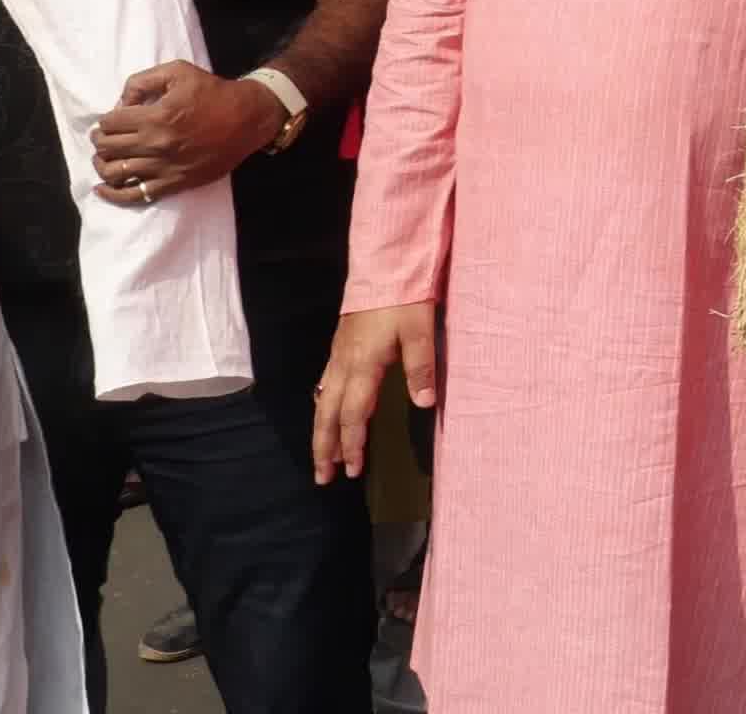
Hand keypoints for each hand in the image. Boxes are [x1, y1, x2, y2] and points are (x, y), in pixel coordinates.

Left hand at [92, 62, 283, 202]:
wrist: (249, 118)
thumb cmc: (213, 92)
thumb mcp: (178, 71)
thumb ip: (142, 81)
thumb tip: (120, 103)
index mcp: (156, 116)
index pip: (110, 122)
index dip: (106, 120)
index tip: (112, 119)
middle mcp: (157, 144)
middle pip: (108, 147)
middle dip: (100, 140)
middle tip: (104, 137)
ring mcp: (165, 167)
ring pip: (115, 172)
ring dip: (102, 164)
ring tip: (105, 157)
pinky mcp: (175, 182)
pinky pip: (135, 195)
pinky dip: (112, 194)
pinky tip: (102, 188)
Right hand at [313, 302, 437, 482]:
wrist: (385, 268)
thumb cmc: (405, 299)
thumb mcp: (421, 331)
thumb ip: (421, 368)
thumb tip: (423, 405)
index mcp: (363, 365)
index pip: (353, 415)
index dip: (352, 444)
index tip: (353, 470)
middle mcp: (344, 365)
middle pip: (327, 415)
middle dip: (324, 448)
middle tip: (323, 478)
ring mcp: (338, 356)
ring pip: (321, 402)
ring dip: (321, 432)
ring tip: (324, 458)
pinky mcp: (339, 348)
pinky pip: (324, 386)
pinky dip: (322, 409)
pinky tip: (325, 415)